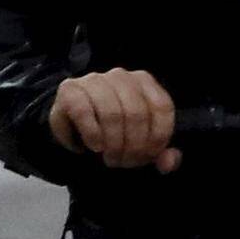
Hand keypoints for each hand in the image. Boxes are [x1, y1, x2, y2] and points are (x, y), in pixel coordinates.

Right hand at [51, 68, 177, 171]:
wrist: (73, 122)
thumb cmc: (113, 130)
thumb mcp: (139, 142)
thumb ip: (159, 152)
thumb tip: (169, 162)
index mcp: (144, 81)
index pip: (162, 108)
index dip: (158, 138)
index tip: (148, 156)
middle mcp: (121, 76)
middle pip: (137, 113)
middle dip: (133, 146)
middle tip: (124, 162)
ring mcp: (95, 80)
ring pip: (112, 114)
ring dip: (113, 144)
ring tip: (109, 157)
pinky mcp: (70, 90)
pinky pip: (84, 113)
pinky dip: (92, 135)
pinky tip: (94, 146)